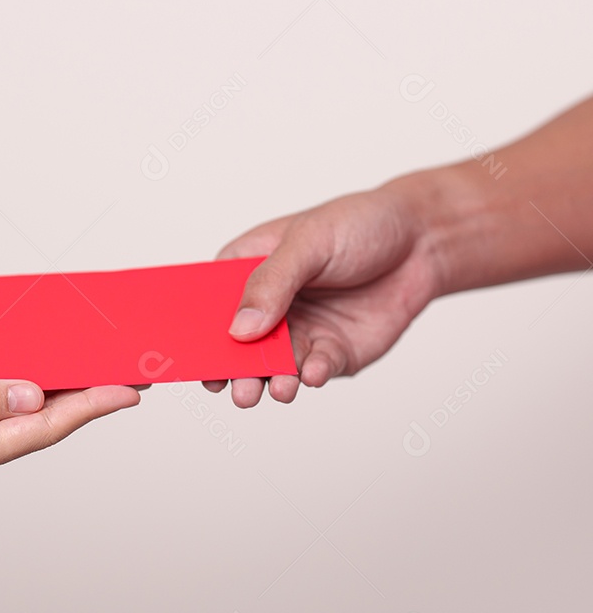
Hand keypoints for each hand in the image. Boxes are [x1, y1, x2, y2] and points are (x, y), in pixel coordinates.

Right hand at [0, 370, 140, 503]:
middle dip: (79, 395)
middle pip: (36, 419)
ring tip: (79, 361)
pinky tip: (14, 360)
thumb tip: (32, 392)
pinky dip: (6, 378)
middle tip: (116, 370)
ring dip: (46, 385)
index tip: (129, 390)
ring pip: (11, 407)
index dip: (90, 407)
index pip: (43, 426)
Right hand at [209, 179, 441, 406]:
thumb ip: (272, 283)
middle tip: (234, 386)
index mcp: (246, 269)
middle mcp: (266, 306)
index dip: (197, 330)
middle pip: (237, 343)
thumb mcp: (309, 241)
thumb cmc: (358, 225)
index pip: (210, 303)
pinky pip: (312, 371)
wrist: (423, 242)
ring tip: (277, 388)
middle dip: (233, 368)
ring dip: (270, 380)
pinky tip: (310, 374)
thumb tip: (239, 328)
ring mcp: (297, 332)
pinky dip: (308, 377)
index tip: (190, 355)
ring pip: (272, 366)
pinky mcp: (330, 353)